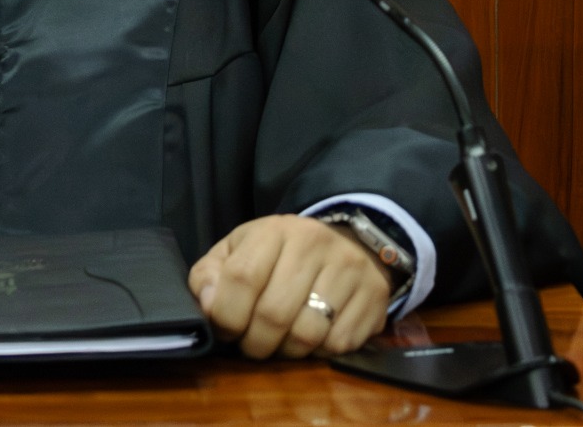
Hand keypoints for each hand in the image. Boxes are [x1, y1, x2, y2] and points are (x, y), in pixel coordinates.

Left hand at [188, 214, 392, 358]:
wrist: (346, 242)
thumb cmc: (280, 255)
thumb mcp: (238, 252)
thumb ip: (210, 276)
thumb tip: (208, 305)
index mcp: (273, 230)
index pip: (242, 278)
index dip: (227, 315)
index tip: (226, 329)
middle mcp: (314, 243)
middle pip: (274, 314)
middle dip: (255, 343)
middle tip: (252, 345)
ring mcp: (348, 269)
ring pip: (308, 335)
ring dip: (287, 352)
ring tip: (281, 344)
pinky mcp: (374, 297)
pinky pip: (339, 345)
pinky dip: (319, 354)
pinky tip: (312, 339)